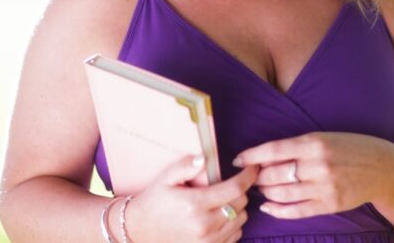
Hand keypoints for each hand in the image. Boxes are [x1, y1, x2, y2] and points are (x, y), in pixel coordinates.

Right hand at [126, 154, 259, 242]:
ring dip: (237, 208)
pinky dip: (233, 225)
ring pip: (241, 220)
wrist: (140, 230)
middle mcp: (204, 225)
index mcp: (195, 204)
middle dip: (240, 191)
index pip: (235, 188)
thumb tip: (204, 159)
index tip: (253, 168)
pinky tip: (219, 217)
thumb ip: (185, 167)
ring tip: (222, 201)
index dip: (249, 176)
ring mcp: (208, 241)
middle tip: (230, 184)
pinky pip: (235, 236)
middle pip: (241, 204)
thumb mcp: (165, 179)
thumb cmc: (155, 201)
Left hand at [233, 132, 393, 219]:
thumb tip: (264, 157)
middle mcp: (318, 164)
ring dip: (266, 193)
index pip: (273, 149)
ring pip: (282, 194)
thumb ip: (296, 146)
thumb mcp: (324, 137)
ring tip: (261, 190)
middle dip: (257, 177)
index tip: (237, 160)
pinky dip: (278, 211)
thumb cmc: (349, 148)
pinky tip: (269, 207)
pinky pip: (297, 211)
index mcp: (314, 143)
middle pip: (274, 174)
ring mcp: (324, 186)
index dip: (251, 155)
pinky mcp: (330, 204)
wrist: (382, 168)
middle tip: (251, 177)